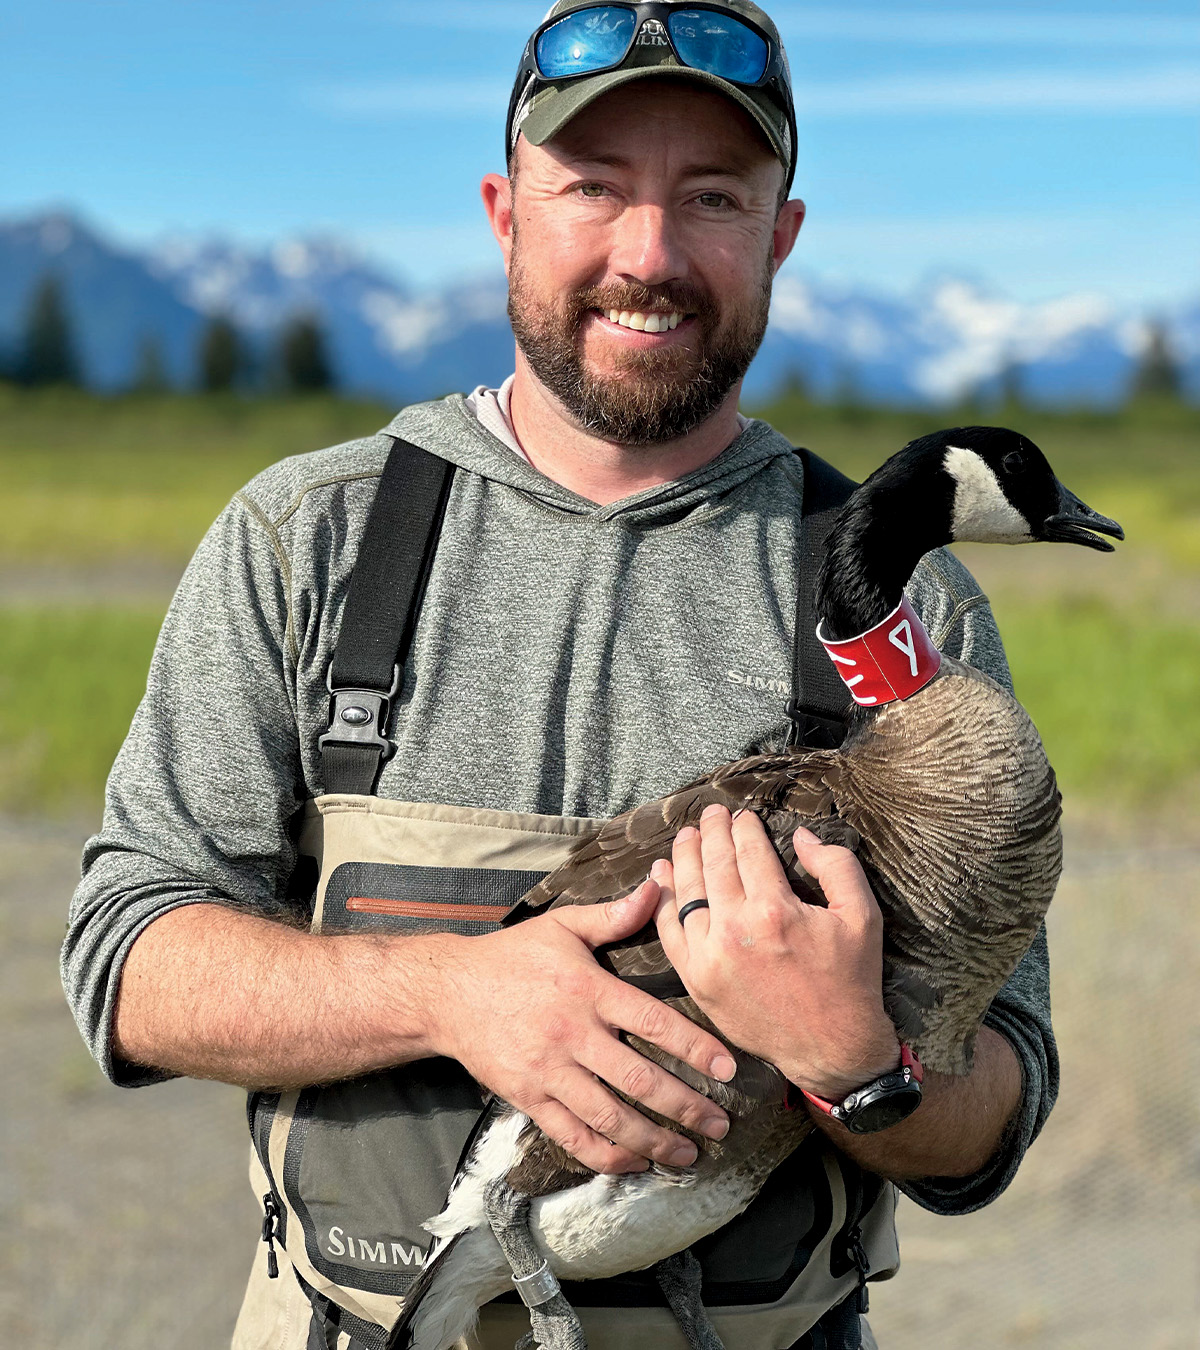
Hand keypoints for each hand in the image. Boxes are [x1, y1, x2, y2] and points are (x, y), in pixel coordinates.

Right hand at [427, 880, 736, 1174]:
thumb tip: (658, 888)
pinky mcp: (528, 1098)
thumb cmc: (512, 956)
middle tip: (721, 1123)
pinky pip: (572, 1135)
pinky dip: (607, 1156)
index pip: (652, 1022)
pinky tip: (635, 1163)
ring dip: (654, 1140)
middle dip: (686, 1105)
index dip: (694, 1046)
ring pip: (609, 1116)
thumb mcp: (562, 925)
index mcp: (587, 989)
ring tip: (689, 1153)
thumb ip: (613, 915)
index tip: (729, 1067)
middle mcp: (572, 1034)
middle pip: (639, 1079)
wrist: (447, 992)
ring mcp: (548, 1071)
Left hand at [652, 805, 899, 1101]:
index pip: (749, 851)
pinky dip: (662, 900)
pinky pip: (670, 931)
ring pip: (687, 892)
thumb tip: (802, 836)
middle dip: (711, 832)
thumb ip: (836, 866)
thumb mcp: (862, 916)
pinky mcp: (696, 980)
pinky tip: (662, 876)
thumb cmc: (850, 981)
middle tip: (710, 814)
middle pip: (714, 864)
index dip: (744, 827)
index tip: (741, 815)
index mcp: (776, 910)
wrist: (831, 1048)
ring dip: (684, 857)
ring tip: (686, 836)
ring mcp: (710, 956)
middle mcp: (736, 930)